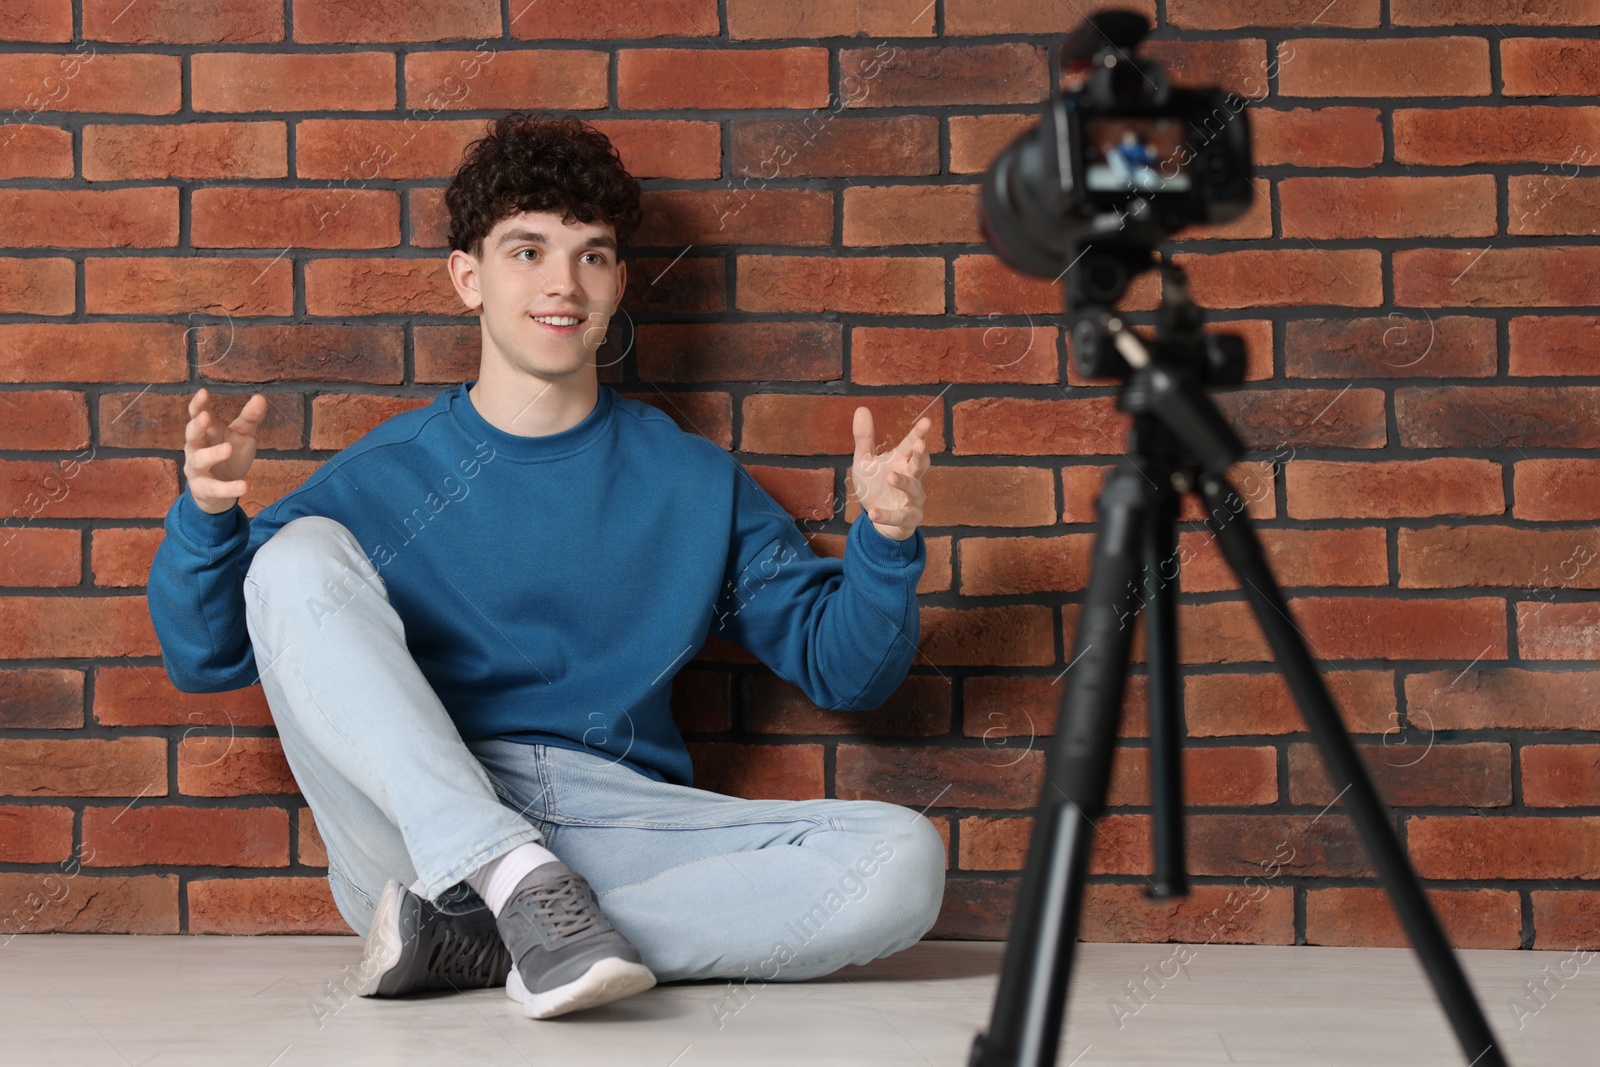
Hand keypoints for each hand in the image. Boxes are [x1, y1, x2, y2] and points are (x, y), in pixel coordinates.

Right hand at [183, 387, 267, 514]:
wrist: (221, 492)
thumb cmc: (230, 457)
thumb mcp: (242, 436)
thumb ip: (250, 418)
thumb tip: (261, 397)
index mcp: (206, 432)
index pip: (197, 415)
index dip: (198, 405)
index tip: (203, 393)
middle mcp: (196, 448)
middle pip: (192, 435)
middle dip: (197, 426)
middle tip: (206, 417)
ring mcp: (197, 469)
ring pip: (199, 460)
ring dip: (212, 454)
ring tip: (228, 449)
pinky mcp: (204, 489)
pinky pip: (214, 488)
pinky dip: (228, 488)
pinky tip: (243, 486)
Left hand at [850, 406, 930, 541]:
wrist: (877, 519)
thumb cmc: (875, 486)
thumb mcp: (865, 461)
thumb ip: (864, 438)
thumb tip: (861, 408)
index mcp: (902, 460)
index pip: (913, 444)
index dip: (920, 434)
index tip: (927, 421)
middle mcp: (912, 477)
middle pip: (921, 463)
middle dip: (922, 454)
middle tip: (919, 444)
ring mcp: (913, 498)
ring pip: (915, 489)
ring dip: (904, 482)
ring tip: (890, 477)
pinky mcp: (908, 518)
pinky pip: (901, 517)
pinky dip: (887, 516)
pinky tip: (873, 513)